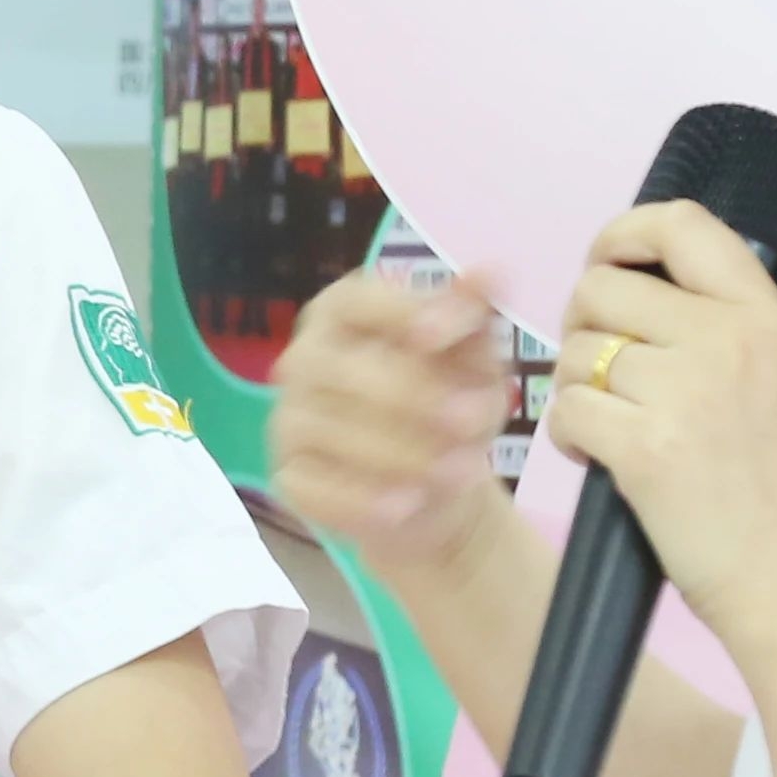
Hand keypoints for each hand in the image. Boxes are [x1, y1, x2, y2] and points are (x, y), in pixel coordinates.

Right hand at [269, 267, 526, 589]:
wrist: (439, 488)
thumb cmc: (453, 403)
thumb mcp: (476, 358)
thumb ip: (475, 315)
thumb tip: (490, 271)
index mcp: (345, 311)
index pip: (356, 300)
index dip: (395, 315)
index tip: (439, 339)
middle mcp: (304, 358)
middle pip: (338, 369)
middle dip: (411, 396)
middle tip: (472, 422)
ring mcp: (288, 419)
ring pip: (330, 432)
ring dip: (402, 454)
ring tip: (462, 471)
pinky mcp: (287, 476)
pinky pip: (315, 486)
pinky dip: (363, 499)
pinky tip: (409, 505)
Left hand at [546, 201, 776, 664]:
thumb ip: (724, 331)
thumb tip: (644, 288)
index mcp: (766, 317)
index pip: (682, 224)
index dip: (624, 233)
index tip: (609, 264)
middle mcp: (728, 339)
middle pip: (602, 285)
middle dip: (584, 326)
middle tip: (604, 375)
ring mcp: (686, 391)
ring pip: (576, 351)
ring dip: (576, 389)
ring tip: (613, 429)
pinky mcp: (645, 447)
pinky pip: (566, 410)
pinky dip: (570, 437)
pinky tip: (601, 461)